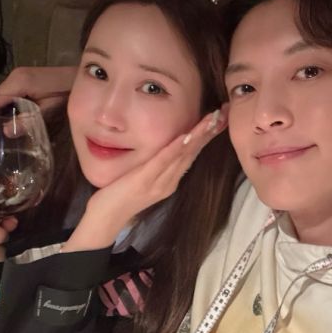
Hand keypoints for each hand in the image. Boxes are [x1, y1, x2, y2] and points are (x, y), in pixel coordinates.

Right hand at [0, 66, 75, 137]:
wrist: (80, 77)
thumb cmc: (66, 93)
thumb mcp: (48, 110)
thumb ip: (27, 121)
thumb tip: (6, 132)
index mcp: (18, 82)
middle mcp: (14, 77)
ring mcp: (19, 78)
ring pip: (0, 98)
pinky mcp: (25, 81)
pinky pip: (9, 96)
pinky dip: (4, 110)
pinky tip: (5, 124)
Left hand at [64, 105, 228, 252]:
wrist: (105, 219)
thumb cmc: (119, 196)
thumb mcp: (141, 178)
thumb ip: (155, 166)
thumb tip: (164, 149)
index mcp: (170, 180)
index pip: (192, 154)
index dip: (207, 135)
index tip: (221, 118)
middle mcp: (169, 182)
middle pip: (193, 153)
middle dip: (210, 132)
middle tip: (226, 113)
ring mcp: (159, 183)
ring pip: (183, 156)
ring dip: (199, 136)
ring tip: (213, 119)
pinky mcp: (144, 181)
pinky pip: (163, 162)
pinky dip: (176, 148)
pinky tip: (187, 136)